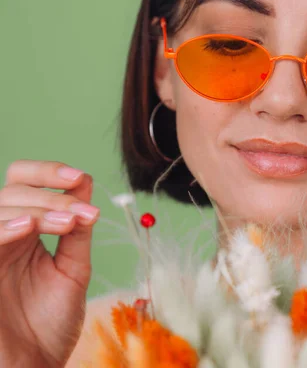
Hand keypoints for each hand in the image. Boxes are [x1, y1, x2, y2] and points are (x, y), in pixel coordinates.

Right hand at [0, 160, 99, 366]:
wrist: (35, 367)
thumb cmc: (50, 323)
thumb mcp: (73, 270)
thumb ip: (76, 230)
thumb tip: (85, 185)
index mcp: (24, 231)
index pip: (24, 183)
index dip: (48, 172)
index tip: (80, 178)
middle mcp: (3, 237)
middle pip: (11, 189)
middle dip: (50, 193)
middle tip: (82, 212)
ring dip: (36, 207)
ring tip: (68, 222)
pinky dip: (3, 228)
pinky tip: (28, 227)